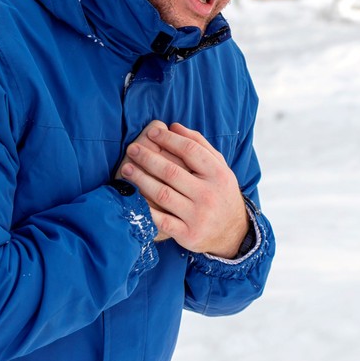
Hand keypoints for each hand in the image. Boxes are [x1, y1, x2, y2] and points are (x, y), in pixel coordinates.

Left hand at [116, 121, 247, 257]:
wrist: (233, 232)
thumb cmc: (220, 192)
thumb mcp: (219, 167)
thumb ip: (200, 145)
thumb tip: (174, 126)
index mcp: (218, 174)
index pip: (190, 150)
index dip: (168, 139)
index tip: (152, 132)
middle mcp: (209, 194)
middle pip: (172, 172)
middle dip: (148, 158)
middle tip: (132, 149)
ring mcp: (198, 216)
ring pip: (163, 194)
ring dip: (141, 180)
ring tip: (127, 169)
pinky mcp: (188, 234)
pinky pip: (161, 220)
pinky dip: (145, 208)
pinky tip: (132, 197)